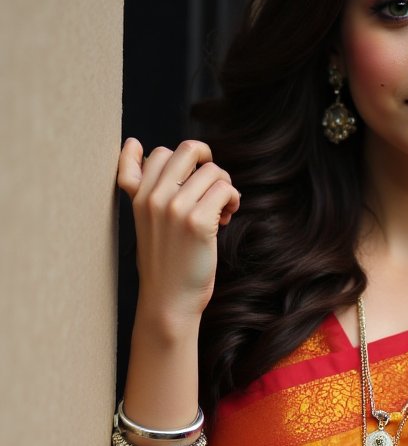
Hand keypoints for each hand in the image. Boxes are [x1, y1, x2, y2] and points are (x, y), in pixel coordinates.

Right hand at [118, 137, 239, 324]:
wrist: (168, 300)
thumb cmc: (163, 261)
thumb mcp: (143, 219)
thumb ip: (142, 186)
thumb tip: (136, 145)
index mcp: (138, 195)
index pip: (156, 152)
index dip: (181, 162)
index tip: (188, 181)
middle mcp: (153, 197)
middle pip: (188, 149)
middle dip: (208, 162)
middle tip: (213, 185)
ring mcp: (174, 208)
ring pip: (213, 171)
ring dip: (224, 187)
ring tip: (220, 209)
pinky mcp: (197, 222)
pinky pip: (225, 190)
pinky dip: (232, 200)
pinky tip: (225, 218)